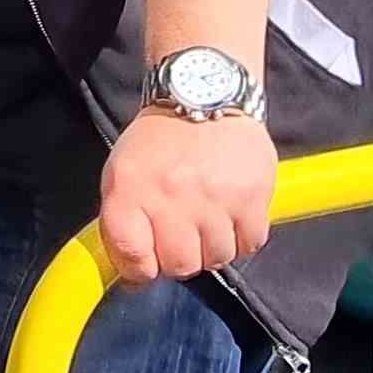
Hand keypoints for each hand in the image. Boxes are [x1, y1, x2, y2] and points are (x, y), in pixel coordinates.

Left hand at [97, 108, 273, 286]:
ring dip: (213, 247)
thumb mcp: (122, 174)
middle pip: (179, 266)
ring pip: (216, 258)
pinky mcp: (251, 195)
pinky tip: (233, 215)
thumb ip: (121, 224)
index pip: (132, 260)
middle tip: (184, 235)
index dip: (140, 270)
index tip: (147, 262)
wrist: (203, 93)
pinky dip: (243, 236)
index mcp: (129, 191)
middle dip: (180, 258)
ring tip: (209, 220)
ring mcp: (213, 197)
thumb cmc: (158, 141)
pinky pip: (250, 243)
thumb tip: (133, 279)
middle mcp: (170, 197)